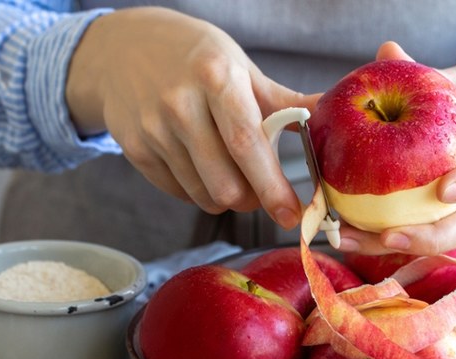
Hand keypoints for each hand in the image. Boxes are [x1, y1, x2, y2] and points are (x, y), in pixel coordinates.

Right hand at [66, 7, 317, 228]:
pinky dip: (200, 190)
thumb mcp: (241, 68)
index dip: (271, 185)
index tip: (292, 214)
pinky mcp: (134, 150)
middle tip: (264, 191)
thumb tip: (333, 117)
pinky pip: (180, 193)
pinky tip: (202, 164)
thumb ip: (285, 102)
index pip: (246, 142)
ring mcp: (152, 130)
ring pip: (204, 196)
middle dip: (253, 199)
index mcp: (215, 78)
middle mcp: (179, 104)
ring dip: (228, 198)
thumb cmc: (196, 57)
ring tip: (232, 172)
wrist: (123, 46)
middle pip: (225, 183)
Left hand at [339, 42, 455, 255]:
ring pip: (454, 234)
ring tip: (354, 241)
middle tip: (390, 237)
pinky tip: (354, 235)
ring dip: (405, 246)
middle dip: (432, 236)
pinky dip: (396, 237)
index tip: (446, 191)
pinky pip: (434, 228)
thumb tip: (386, 51)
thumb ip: (430, 72)